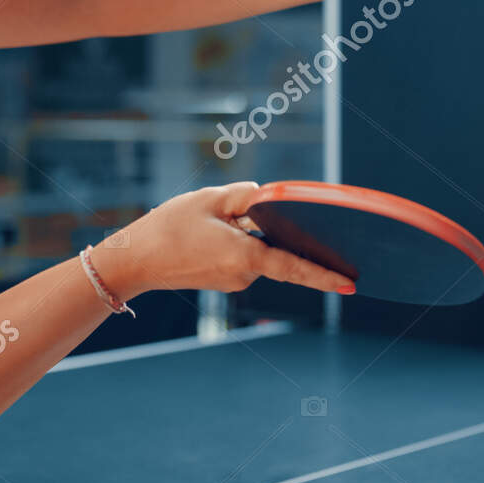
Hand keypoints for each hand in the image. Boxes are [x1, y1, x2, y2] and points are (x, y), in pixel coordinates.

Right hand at [91, 182, 354, 298]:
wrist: (133, 262)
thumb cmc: (167, 229)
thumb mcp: (209, 200)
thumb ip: (246, 198)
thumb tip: (269, 200)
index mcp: (246, 257)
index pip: (295, 267)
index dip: (326, 276)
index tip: (351, 284)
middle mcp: (244, 275)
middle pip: (276, 250)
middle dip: (274, 231)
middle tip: (244, 215)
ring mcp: (233, 281)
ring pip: (257, 250)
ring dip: (248, 232)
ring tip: (209, 221)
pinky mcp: (223, 280)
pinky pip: (242, 256)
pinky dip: (238, 241)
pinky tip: (209, 230)